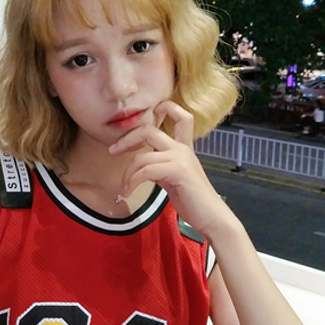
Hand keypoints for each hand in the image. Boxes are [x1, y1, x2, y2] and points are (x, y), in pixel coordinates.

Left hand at [109, 100, 225, 235]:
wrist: (211, 217)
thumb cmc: (193, 201)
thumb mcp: (173, 179)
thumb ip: (160, 168)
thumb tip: (141, 168)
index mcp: (184, 148)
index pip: (181, 116)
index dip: (165, 108)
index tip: (143, 120)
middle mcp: (183, 149)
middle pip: (149, 130)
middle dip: (127, 139)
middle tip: (113, 151)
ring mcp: (181, 158)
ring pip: (143, 155)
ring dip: (128, 172)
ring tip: (124, 187)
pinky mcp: (178, 170)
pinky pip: (146, 170)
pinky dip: (133, 181)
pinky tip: (128, 192)